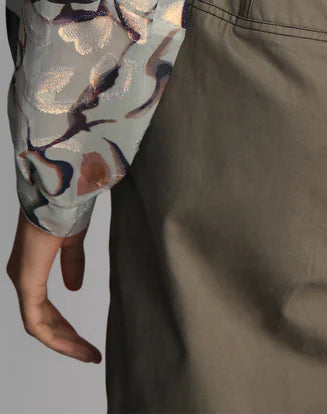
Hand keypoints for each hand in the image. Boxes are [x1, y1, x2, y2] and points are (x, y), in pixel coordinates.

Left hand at [5, 206, 101, 363]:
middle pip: (42, 321)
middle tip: (89, 352)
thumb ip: (73, 263)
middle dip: (67, 339)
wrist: (58, 189)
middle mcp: (21, 277)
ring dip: (64, 343)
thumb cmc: (66, 205)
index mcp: (31, 266)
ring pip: (39, 326)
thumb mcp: (73, 239)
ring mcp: (22, 281)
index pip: (44, 309)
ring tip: (88, 354)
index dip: (65, 327)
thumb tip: (74, 289)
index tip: (86, 340)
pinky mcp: (27, 283)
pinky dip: (55, 338)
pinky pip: (36, 322)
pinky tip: (75, 345)